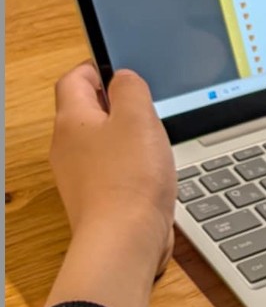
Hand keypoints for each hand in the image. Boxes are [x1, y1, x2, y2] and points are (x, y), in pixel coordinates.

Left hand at [50, 63, 175, 277]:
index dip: (99, 67)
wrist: (125, 239)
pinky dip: (134, 161)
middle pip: (89, 109)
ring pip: (104, 139)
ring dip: (130, 134)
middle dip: (120, 102)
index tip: (124, 67)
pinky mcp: (100, 196)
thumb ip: (131, 87)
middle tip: (148, 104)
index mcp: (72, 121)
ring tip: (156, 139)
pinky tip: (155, 169)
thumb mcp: (137, 116)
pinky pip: (114, 166)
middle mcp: (69, 147)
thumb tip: (124, 77)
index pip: (75, 78)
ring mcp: (82, 174)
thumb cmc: (130, 178)